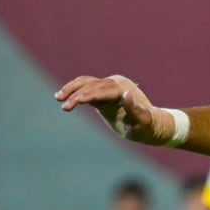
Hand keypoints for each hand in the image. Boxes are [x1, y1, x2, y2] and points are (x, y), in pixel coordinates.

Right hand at [55, 75, 171, 144]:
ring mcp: (108, 87)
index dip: (88, 95)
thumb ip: (136, 109)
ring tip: (58, 98)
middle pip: (91, 85)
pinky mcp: (103, 94)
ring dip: (71, 89)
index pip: (102, 90)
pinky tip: (63, 98)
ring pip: (86, 83)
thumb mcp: (143, 122)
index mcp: (123, 89)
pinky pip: (86, 88)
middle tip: (64, 106)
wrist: (151, 125)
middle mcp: (115, 84)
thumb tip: (127, 94)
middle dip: (76, 94)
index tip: (76, 101)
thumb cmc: (147, 126)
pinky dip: (75, 91)